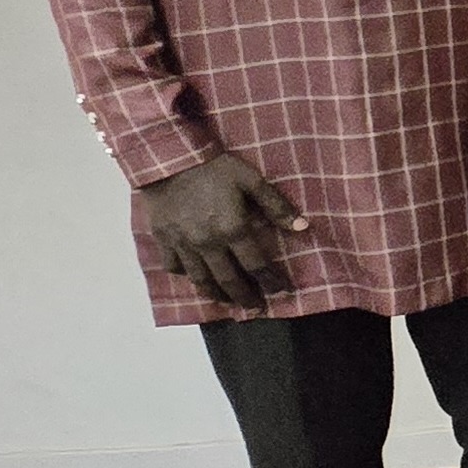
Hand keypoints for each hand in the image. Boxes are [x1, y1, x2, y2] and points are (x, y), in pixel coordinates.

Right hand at [139, 152, 307, 310]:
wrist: (168, 159)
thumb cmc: (215, 168)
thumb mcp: (251, 180)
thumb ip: (277, 206)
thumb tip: (304, 227)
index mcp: (233, 230)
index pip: (257, 265)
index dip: (272, 282)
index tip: (282, 293)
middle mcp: (208, 244)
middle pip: (229, 280)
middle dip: (245, 297)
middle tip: (255, 308)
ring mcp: (183, 245)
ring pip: (201, 280)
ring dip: (216, 294)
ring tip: (227, 302)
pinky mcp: (163, 240)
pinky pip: (174, 266)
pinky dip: (186, 275)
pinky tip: (195, 277)